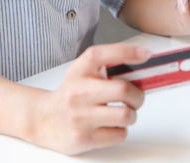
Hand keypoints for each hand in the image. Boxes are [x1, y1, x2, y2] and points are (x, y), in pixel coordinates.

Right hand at [28, 44, 149, 154]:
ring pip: (125, 115)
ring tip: (123, 113)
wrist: (42, 119)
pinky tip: (110, 125)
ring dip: (131, 115)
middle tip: (136, 98)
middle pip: (122, 89)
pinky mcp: (83, 138)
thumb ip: (109, 67)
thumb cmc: (72, 94)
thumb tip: (144, 70)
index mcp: (79, 71)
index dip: (127, 51)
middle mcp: (77, 92)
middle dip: (138, 96)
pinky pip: (119, 134)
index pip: (101, 55)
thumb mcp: (84, 73)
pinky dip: (121, 130)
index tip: (146, 54)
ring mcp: (79, 117)